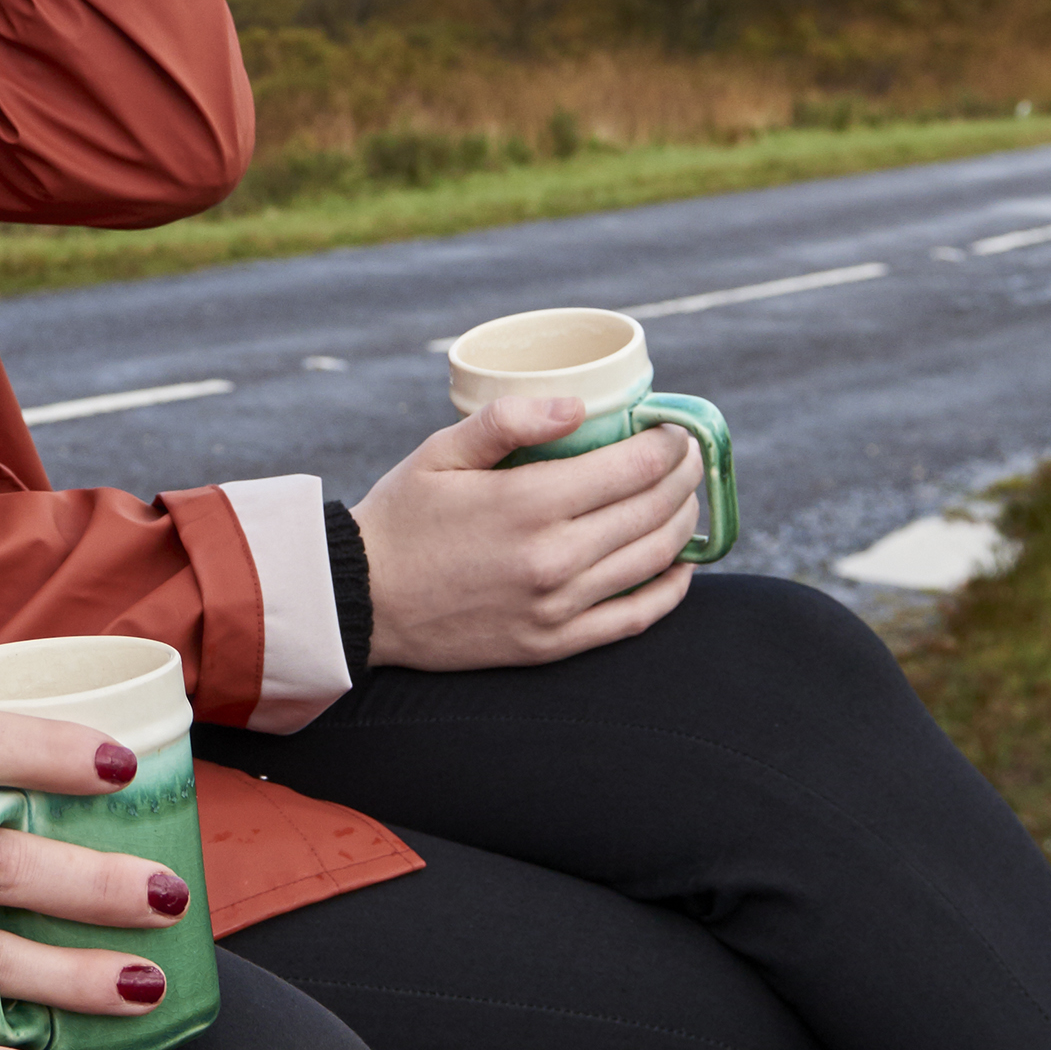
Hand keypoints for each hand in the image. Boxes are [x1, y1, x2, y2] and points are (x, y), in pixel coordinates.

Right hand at [352, 393, 699, 672]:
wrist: (362, 601)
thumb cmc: (402, 517)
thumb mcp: (440, 452)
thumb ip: (508, 420)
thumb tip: (577, 405)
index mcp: (527, 504)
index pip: (631, 468)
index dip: (668, 445)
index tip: (674, 430)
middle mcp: (552, 558)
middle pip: (652, 510)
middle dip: (684, 477)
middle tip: (688, 457)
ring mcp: (556, 607)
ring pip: (653, 561)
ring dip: (683, 524)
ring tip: (685, 499)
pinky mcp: (552, 644)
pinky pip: (634, 619)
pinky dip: (670, 591)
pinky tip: (681, 568)